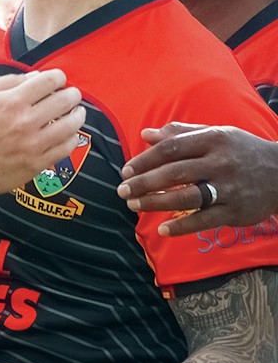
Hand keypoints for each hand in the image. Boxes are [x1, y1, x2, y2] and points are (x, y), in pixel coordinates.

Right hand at [0, 69, 85, 198]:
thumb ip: (7, 81)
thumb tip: (35, 77)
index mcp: (11, 102)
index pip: (49, 81)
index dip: (58, 77)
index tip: (58, 80)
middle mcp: (25, 122)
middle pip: (65, 100)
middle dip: (72, 94)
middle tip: (72, 95)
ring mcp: (33, 144)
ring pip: (71, 125)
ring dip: (78, 115)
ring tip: (76, 113)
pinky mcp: (36, 163)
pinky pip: (66, 148)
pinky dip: (72, 138)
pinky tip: (68, 134)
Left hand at [117, 123, 277, 234]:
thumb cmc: (241, 151)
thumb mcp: (216, 134)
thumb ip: (180, 134)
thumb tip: (145, 134)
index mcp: (213, 140)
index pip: (171, 148)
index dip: (145, 160)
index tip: (126, 171)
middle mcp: (221, 162)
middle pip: (174, 173)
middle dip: (144, 183)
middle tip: (121, 190)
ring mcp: (229, 188)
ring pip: (186, 196)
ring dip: (156, 202)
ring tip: (133, 205)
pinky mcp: (236, 211)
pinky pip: (204, 220)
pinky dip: (182, 226)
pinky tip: (163, 228)